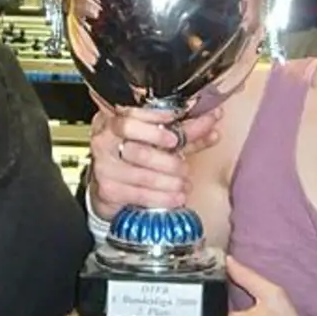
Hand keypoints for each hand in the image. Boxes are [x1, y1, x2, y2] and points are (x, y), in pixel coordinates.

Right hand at [88, 104, 221, 220]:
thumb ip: (184, 132)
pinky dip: (162, 197)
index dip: (155, 123)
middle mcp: (104, 141)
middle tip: (185, 168)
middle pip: (141, 151)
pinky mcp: (109, 190)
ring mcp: (104, 166)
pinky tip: (176, 198)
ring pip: (143, 174)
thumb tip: (212, 123)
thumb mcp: (158, 140)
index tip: (177, 133)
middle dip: (170, 162)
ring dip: (170, 182)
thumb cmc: (135, 156)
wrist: (110, 186)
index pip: (130, 118)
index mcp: (114, 121)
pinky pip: (140, 194)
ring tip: (183, 184)